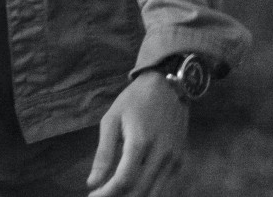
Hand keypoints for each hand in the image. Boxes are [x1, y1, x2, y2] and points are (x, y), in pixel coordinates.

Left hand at [86, 70, 188, 196]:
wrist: (168, 86)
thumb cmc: (135, 100)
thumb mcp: (112, 119)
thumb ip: (104, 153)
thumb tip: (92, 183)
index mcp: (140, 142)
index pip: (124, 180)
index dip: (106, 194)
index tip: (92, 195)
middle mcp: (161, 154)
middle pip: (139, 192)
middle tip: (102, 196)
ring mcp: (174, 159)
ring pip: (154, 194)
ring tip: (116, 194)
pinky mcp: (180, 160)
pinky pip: (164, 187)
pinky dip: (148, 193)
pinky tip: (133, 189)